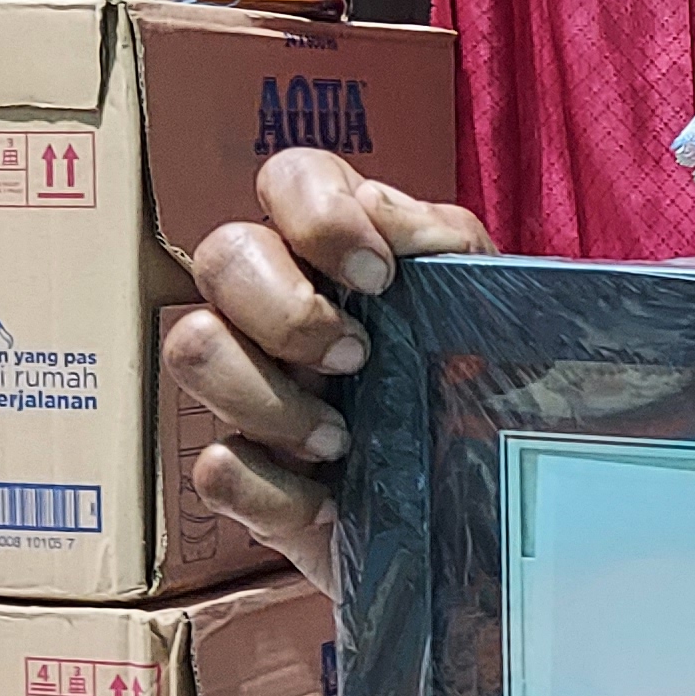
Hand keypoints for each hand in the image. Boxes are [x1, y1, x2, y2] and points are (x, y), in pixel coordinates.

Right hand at [163, 148, 491, 593]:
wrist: (502, 517)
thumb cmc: (488, 396)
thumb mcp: (491, 311)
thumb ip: (446, 245)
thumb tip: (378, 210)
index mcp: (341, 252)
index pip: (289, 178)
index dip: (318, 217)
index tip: (379, 278)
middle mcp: (280, 306)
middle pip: (220, 256)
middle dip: (286, 311)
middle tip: (358, 359)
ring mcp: (254, 389)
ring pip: (192, 348)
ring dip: (268, 398)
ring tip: (342, 440)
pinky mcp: (251, 478)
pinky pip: (214, 468)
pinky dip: (271, 488)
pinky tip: (329, 503)